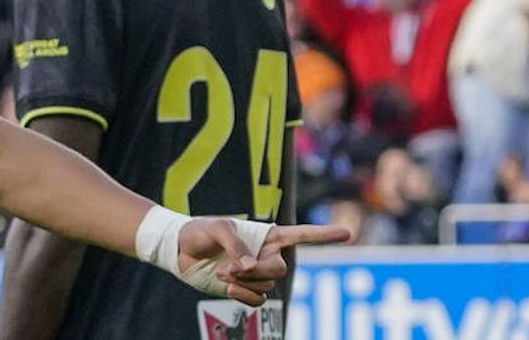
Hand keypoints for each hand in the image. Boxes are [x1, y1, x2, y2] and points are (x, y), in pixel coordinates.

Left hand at [179, 219, 349, 305]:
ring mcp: (258, 275)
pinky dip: (242, 295)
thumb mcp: (216, 227)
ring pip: (267, 286)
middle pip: (280, 269)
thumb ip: (235, 244)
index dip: (324, 235)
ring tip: (223, 271)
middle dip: (258, 271)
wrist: (180, 251)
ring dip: (244, 282)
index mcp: (267, 235)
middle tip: (233, 266)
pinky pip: (257, 300)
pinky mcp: (246, 290)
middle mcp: (267, 255)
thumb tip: (250, 266)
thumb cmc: (199, 232)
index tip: (348, 232)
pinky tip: (227, 285)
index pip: (301, 235)